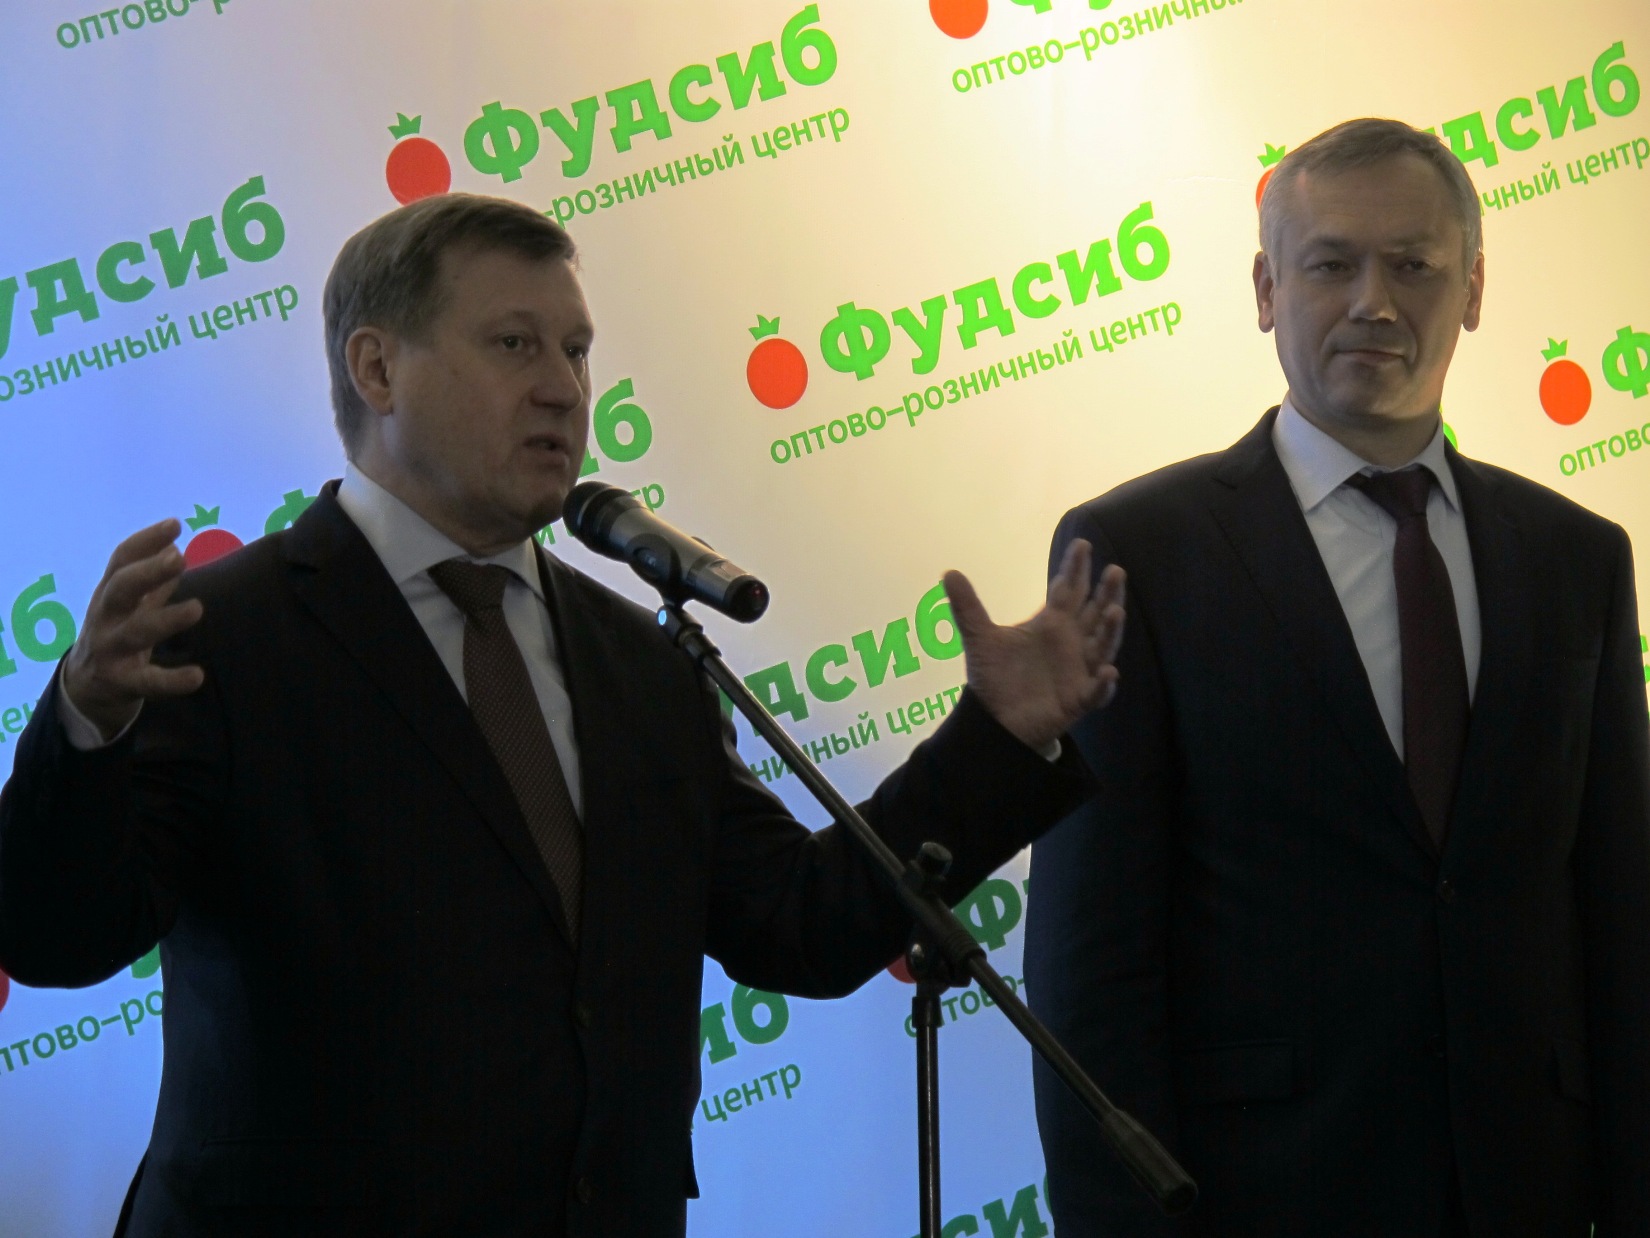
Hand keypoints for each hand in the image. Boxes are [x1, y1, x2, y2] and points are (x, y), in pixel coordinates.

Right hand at [61, 519, 205, 740]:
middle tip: (178, 558)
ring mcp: (110, 649)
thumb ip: (153, 581)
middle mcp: (105, 616)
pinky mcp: (121, 681)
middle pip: (121, 589)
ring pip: (136, 632)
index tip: (174, 524)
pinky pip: (147, 681)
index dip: (146, 540)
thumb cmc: (116, 631)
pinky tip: (197, 676)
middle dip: (147, 572)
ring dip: (166, 619)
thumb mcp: (130, 605)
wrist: (85, 686)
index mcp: (110, 593)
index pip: (122, 560)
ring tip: (197, 608)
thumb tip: (175, 547)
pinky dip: (171, 680)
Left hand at [943, 539, 1124, 751]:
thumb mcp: (979, 638)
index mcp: (1052, 623)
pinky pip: (1096, 692)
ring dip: (1110, 631)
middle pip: (1095, 613)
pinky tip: (1107, 673)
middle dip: (1107, 593)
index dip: (1075, 569)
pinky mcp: (1078, 699)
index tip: (1082, 545)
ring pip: (1102, 647)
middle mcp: (1072, 642)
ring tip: (1115, 612)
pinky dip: (1103, 684)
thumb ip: (967, 607)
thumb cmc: (997, 675)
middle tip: (1115, 571)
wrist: (995, 718)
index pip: (1069, 590)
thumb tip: (949, 572)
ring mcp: (1079, 671)